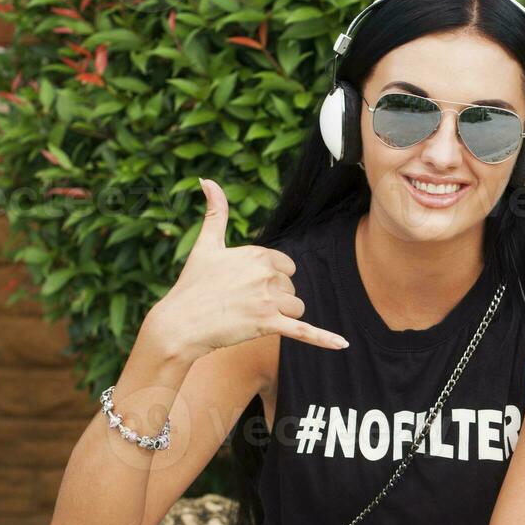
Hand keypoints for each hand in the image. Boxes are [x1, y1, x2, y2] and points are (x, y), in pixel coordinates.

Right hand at [147, 178, 349, 359]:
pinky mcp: (268, 325)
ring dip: (281, 316)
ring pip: (296, 308)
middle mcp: (266, 273)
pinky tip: (343, 345)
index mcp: (258, 253)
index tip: (245, 286)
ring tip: (250, 318)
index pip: (286, 267)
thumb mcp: (205, 245)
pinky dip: (324, 339)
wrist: (180, 323)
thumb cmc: (192, 285)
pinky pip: (304, 331)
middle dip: (274, 299)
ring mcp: (268, 300)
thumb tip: (207, 179)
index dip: (270, 279)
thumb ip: (215, 212)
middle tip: (242, 304)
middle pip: (291, 289)